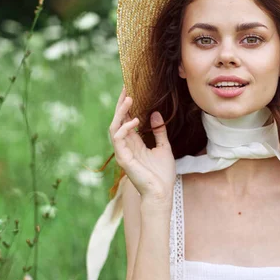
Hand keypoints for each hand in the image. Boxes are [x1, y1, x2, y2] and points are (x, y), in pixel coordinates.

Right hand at [109, 87, 175, 202]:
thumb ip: (159, 132)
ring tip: (129, 98)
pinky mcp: (123, 158)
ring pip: (115, 126)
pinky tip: (133, 120)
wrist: (162, 193)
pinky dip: (124, 128)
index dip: (128, 105)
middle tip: (127, 87)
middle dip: (122, 103)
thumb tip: (156, 113)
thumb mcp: (164, 147)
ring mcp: (123, 152)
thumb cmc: (162, 174)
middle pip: (119, 120)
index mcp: (135, 143)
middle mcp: (126, 145)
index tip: (132, 89)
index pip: (127, 120)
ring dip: (121, 112)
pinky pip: (118, 139)